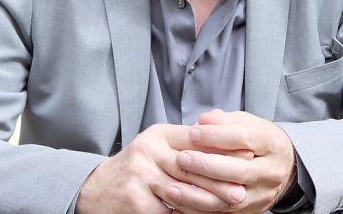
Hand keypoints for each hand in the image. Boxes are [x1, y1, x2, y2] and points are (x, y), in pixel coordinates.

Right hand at [76, 124, 247, 213]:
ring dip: (207, 202)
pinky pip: (167, 211)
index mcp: (158, 135)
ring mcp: (140, 175)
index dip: (222, 150)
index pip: (196, 139)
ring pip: (182, 191)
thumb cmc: (135, 169)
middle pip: (191, 166)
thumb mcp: (157, 147)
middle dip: (219, 180)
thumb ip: (185, 144)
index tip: (246, 157)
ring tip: (228, 206)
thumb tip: (227, 146)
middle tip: (241, 190)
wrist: (96, 190)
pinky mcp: (135, 199)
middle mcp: (148, 151)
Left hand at [165, 110, 296, 213]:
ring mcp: (262, 195)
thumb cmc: (258, 140)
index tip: (192, 133)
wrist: (283, 167)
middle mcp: (271, 172)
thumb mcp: (247, 123)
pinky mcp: (251, 211)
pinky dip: (199, 209)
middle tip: (180, 158)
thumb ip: (225, 121)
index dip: (216, 136)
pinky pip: (223, 213)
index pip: (245, 139)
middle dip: (206, 165)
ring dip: (198, 194)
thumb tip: (203, 121)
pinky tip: (180, 203)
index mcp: (272, 145)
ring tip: (172, 188)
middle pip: (240, 172)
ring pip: (231, 198)